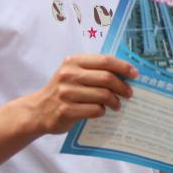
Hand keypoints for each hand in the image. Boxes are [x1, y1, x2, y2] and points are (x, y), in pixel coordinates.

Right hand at [21, 54, 137, 134]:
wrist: (37, 111)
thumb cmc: (62, 91)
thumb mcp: (73, 74)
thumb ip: (93, 71)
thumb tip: (126, 73)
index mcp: (73, 62)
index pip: (105, 60)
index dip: (123, 67)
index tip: (135, 74)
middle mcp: (68, 75)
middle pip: (106, 78)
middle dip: (122, 86)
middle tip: (129, 93)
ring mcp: (66, 93)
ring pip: (102, 95)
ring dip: (114, 101)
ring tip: (117, 105)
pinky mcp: (65, 110)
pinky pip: (94, 110)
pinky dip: (101, 111)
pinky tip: (101, 111)